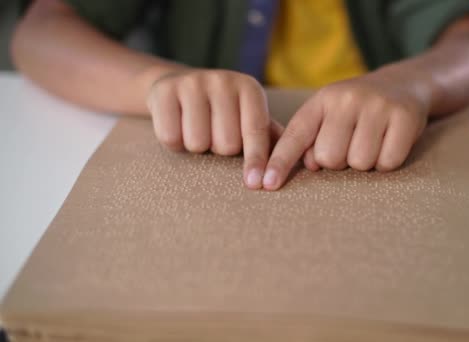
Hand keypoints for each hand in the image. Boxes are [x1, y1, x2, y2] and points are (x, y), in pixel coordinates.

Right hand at [146, 69, 283, 188]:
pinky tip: (177, 126)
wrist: (179, 86)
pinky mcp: (165, 91)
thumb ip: (271, 139)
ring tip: (197, 130)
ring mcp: (193, 83)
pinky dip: (174, 142)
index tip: (255, 184)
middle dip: (219, 149)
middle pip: (226, 144)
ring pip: (197, 143)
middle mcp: (223, 81)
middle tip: (215, 135)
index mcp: (249, 89)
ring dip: (196, 148)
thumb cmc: (224, 112)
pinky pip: (170, 137)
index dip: (256, 160)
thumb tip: (300, 161)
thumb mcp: (249, 118)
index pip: (255, 132)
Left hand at [262, 71, 429, 190]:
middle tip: (351, 144)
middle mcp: (347, 99)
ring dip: (364, 163)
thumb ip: (310, 139)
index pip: (295, 135)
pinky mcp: (404, 117)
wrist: (403, 85)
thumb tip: (311, 164)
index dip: (279, 162)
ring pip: (359, 163)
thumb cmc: (356, 110)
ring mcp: (377, 106)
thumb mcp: (328, 115)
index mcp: (322, 100)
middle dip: (339, 161)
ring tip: (371, 142)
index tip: (266, 184)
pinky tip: (388, 142)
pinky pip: (387, 162)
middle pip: (329, 157)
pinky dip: (386, 162)